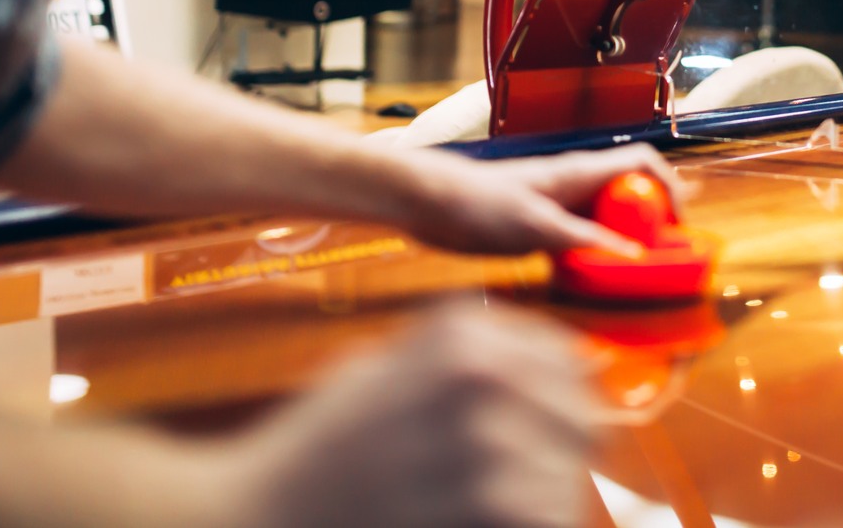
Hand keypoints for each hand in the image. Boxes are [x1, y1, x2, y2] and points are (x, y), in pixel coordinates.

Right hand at [214, 303, 598, 527]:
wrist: (262, 515)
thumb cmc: (324, 449)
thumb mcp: (390, 365)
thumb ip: (474, 356)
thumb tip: (568, 365)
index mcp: (462, 334)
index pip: (566, 360)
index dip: (559, 398)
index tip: (538, 425)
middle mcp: (483, 377)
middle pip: (581, 421)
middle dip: (556, 454)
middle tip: (505, 479)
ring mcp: (488, 445)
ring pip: (567, 481)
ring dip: (539, 502)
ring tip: (478, 507)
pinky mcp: (489, 511)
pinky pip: (545, 522)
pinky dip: (524, 527)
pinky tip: (471, 522)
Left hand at [381, 144, 681, 256]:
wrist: (428, 202)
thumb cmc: (477, 203)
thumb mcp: (535, 225)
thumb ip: (583, 239)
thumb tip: (633, 255)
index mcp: (579, 172)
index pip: (642, 164)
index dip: (669, 189)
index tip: (678, 225)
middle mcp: (574, 185)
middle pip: (630, 193)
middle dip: (653, 220)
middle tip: (665, 256)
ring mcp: (557, 204)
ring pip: (606, 217)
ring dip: (625, 240)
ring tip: (637, 273)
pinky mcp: (539, 225)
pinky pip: (581, 237)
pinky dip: (595, 254)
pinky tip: (592, 277)